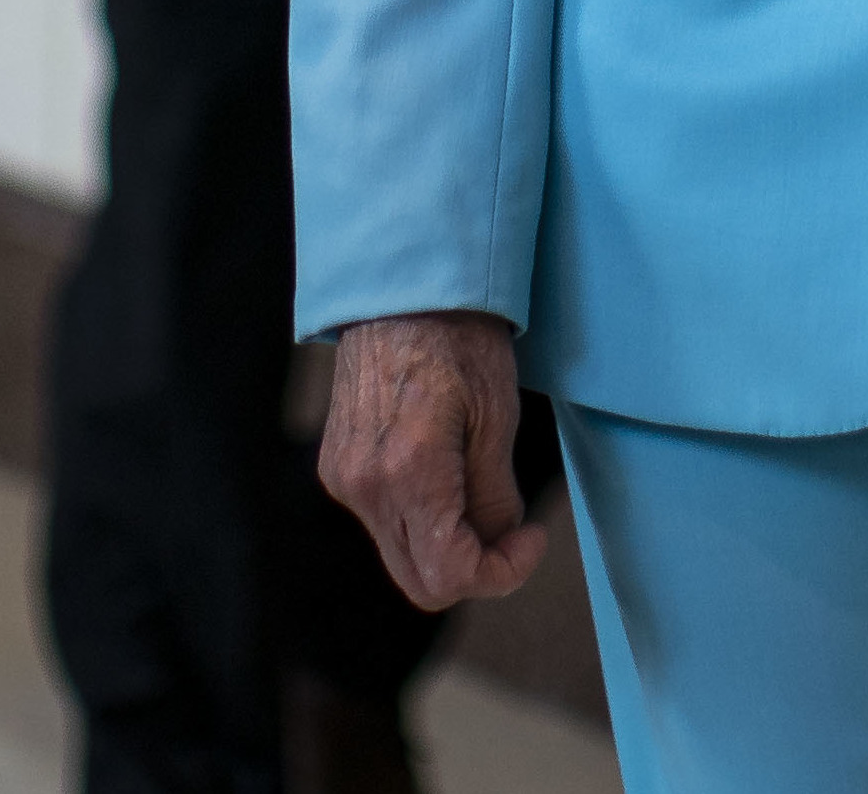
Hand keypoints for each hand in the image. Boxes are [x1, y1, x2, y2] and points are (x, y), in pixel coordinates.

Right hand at [320, 310, 549, 608]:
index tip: (531, 540)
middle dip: (475, 569)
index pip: (450, 575)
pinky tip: (447, 474)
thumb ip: (495, 497)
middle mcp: (364, 486)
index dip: (500, 574)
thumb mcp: (496, 416)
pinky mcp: (337, 466)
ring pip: (402, 553)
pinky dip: (422, 519)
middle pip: (420, 580)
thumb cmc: (457, 337)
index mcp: (407, 473)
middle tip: (514, 532)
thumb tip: (495, 542)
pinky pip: (384, 521)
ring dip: (447, 544)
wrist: (401, 286)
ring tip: (482, 490)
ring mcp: (343, 477)